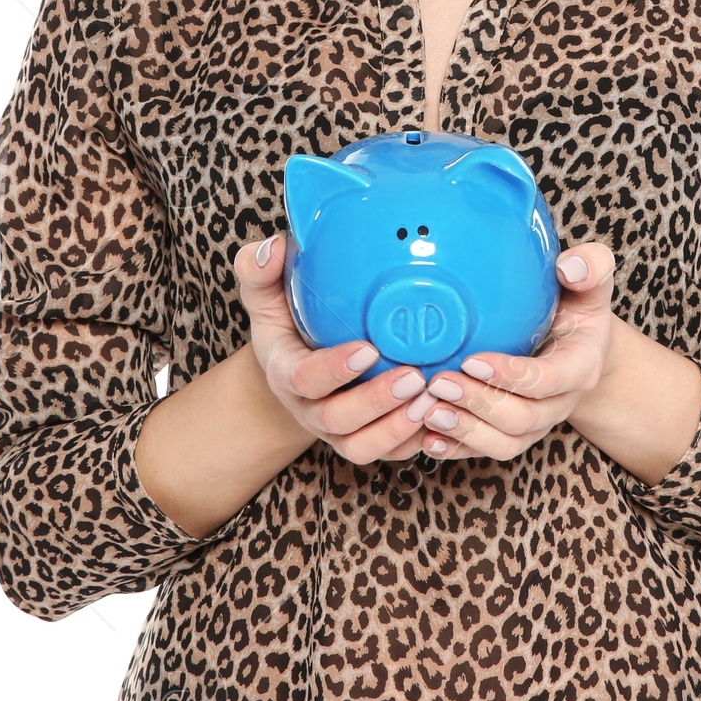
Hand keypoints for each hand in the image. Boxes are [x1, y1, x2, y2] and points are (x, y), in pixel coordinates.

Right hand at [233, 232, 430, 466]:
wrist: (294, 368)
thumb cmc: (286, 324)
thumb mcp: (267, 296)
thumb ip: (260, 270)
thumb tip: (273, 247)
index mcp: (286, 373)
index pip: (305, 379)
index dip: (335, 369)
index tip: (368, 349)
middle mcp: (310, 409)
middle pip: (338, 420)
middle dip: (377, 402)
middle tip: (415, 376)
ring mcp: (337, 431)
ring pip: (363, 446)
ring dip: (398, 427)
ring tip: (431, 399)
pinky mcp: (364, 440)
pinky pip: (388, 454)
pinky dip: (414, 442)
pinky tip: (440, 417)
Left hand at [406, 242, 618, 463]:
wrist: (579, 348)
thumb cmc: (578, 311)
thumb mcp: (591, 286)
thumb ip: (591, 267)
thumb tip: (571, 265)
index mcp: (580, 367)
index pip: (548, 380)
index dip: (511, 376)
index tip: (472, 359)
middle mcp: (560, 404)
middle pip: (522, 418)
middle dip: (478, 404)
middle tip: (439, 382)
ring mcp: (537, 424)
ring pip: (505, 443)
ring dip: (465, 431)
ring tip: (428, 410)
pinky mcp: (514, 434)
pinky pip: (486, 451)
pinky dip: (456, 449)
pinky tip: (426, 438)